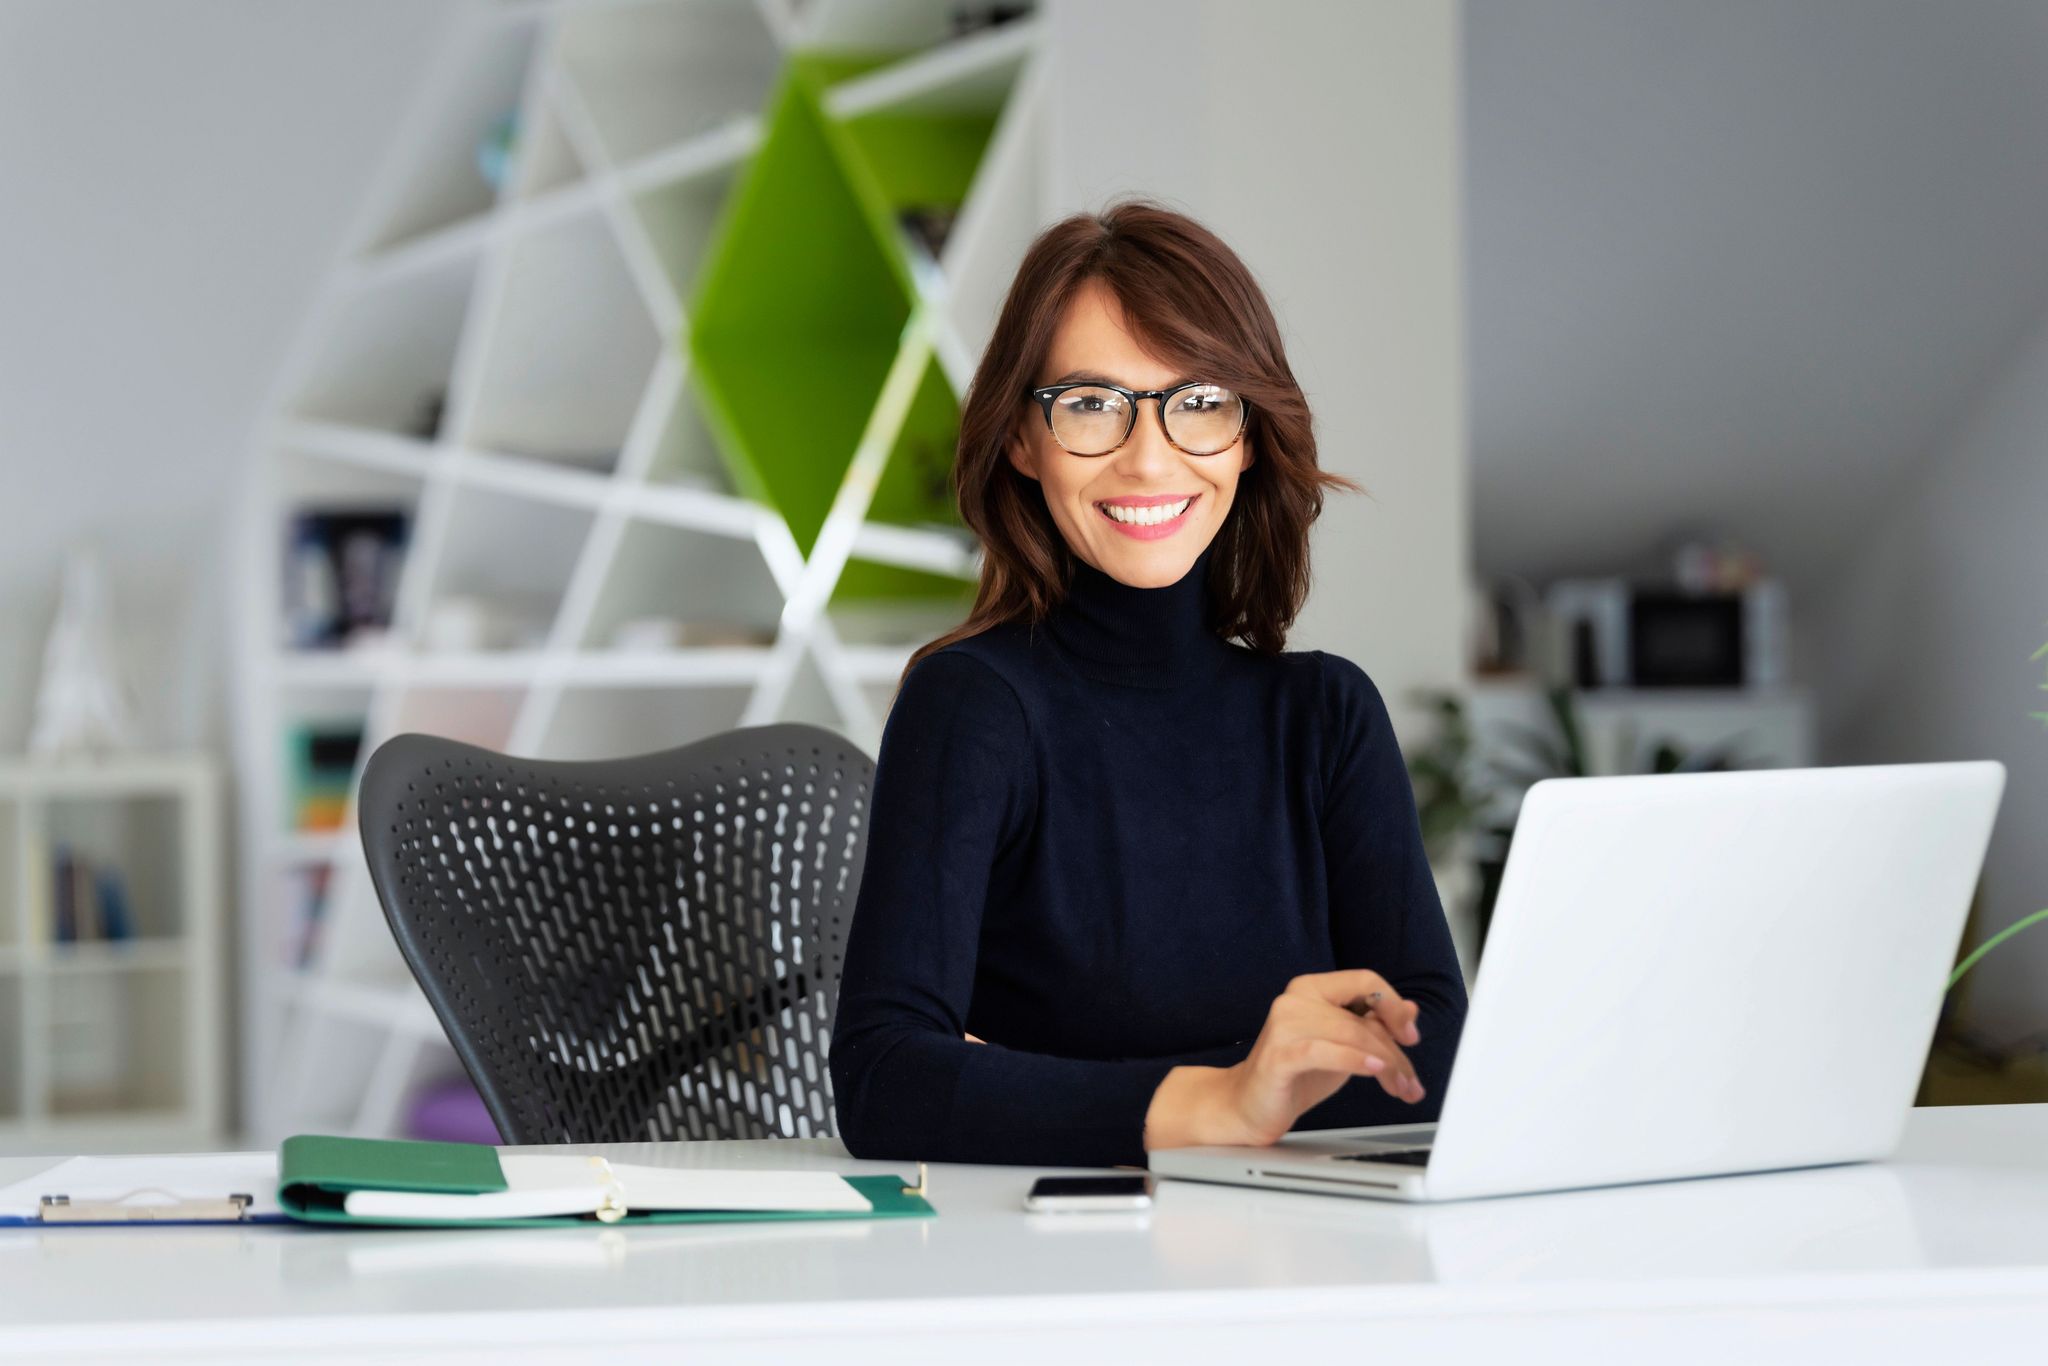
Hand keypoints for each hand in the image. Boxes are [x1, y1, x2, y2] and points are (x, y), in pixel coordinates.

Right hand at [1143, 970, 1423, 1149]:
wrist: (1248, 1106)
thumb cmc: (1294, 1076)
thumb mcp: (1342, 1047)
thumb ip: (1371, 1027)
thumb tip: (1410, 1010)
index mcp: (1311, 989)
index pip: (1365, 980)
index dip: (1394, 1005)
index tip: (1411, 1035)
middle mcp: (1296, 1000)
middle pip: (1363, 1018)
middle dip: (1396, 1053)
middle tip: (1409, 1081)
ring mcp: (1285, 1025)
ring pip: (1352, 1035)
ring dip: (1385, 1064)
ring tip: (1398, 1086)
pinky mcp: (1279, 1055)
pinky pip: (1325, 1051)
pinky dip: (1356, 1060)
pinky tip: (1374, 1069)